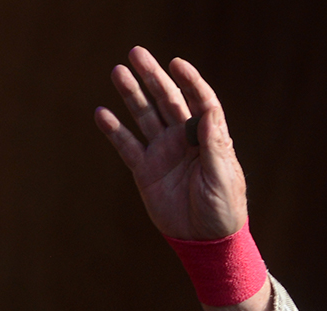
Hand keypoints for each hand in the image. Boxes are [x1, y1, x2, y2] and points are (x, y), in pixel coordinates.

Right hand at [95, 47, 246, 240]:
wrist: (206, 242)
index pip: (200, 103)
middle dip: (153, 77)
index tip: (177, 63)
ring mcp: (164, 153)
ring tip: (118, 72)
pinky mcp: (146, 170)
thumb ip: (214, 146)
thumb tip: (209, 112)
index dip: (190, 81)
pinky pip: (126, 145)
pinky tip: (102, 113)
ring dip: (131, 94)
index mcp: (209, 140)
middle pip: (168, 101)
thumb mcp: (223, 178)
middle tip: (136, 53)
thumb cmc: (224, 211)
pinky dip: (114, 130)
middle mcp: (185, 140)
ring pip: (145, 116)